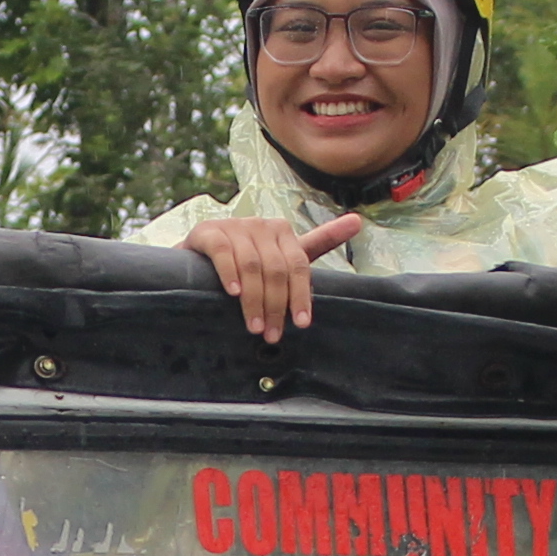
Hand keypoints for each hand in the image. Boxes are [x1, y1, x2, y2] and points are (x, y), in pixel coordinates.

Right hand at [184, 211, 364, 339]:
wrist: (198, 255)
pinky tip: (233, 293)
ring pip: (252, 266)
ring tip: (254, 326)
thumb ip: (320, 240)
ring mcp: (235, 227)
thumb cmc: (247, 259)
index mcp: (283, 232)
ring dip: (254, 300)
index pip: (299, 265)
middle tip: (272, 334)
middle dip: (276, 306)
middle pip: (277, 269)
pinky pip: (223, 253)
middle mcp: (261, 225)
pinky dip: (230, 274)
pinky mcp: (209, 232)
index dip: (301, 296)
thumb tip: (359, 220)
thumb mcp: (283, 254)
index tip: (301, 324)